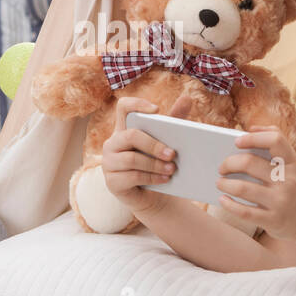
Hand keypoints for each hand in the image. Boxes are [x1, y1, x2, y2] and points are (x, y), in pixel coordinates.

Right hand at [102, 94, 192, 215]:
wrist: (151, 196)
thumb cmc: (156, 163)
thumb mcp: (165, 141)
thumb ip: (174, 121)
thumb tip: (187, 98)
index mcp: (124, 128)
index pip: (123, 107)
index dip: (137, 104)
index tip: (157, 110)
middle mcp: (112, 143)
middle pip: (130, 135)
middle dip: (153, 144)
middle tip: (173, 153)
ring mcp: (109, 163)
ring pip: (131, 159)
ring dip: (155, 164)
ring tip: (172, 169)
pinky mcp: (112, 182)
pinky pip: (131, 177)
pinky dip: (151, 178)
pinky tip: (165, 179)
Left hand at [216, 124, 295, 242]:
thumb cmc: (294, 185)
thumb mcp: (293, 163)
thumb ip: (276, 142)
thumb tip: (251, 128)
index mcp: (292, 162)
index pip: (275, 140)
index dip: (253, 138)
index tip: (237, 141)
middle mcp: (288, 180)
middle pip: (250, 163)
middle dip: (229, 163)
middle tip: (222, 167)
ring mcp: (281, 201)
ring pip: (243, 188)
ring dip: (224, 184)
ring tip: (219, 182)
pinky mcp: (273, 220)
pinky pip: (244, 212)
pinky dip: (229, 204)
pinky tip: (223, 199)